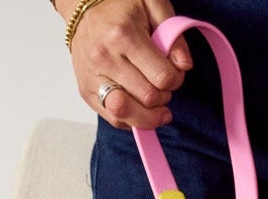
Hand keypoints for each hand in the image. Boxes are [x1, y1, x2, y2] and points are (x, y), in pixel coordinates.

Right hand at [62, 0, 193, 130]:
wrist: (82, 6)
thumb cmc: (120, 5)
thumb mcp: (153, 5)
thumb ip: (174, 35)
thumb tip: (184, 66)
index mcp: (123, 36)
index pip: (162, 77)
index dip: (176, 79)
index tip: (175, 72)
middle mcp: (105, 59)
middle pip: (148, 98)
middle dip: (164, 96)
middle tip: (163, 83)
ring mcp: (92, 77)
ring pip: (127, 115)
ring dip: (149, 116)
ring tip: (157, 107)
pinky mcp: (86, 91)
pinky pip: (113, 118)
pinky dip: (132, 119)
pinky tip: (139, 108)